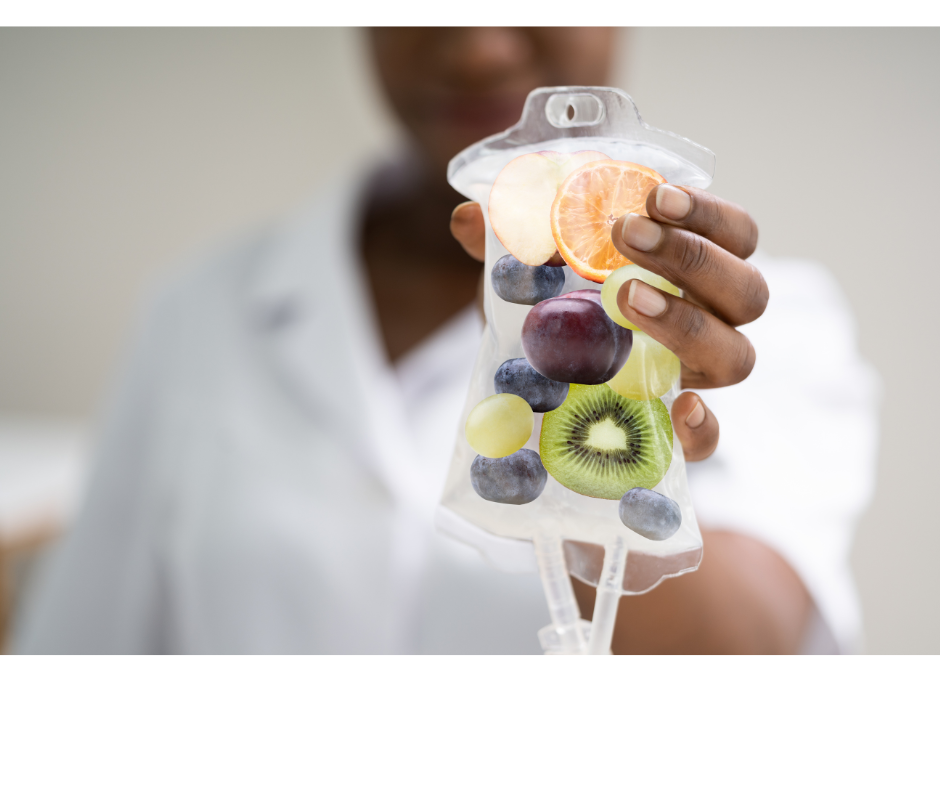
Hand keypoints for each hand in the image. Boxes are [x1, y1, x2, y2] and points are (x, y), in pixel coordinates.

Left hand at [450, 186, 766, 462]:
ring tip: (625, 299)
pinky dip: (703, 427)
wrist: (525, 388)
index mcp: (690, 274)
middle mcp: (707, 322)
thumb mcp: (527, 275)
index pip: (736, 235)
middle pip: (746, 291)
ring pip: (736, 356)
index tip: (656, 194)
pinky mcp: (670, 434)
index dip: (708, 214)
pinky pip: (711, 439)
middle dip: (692, 256)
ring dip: (688, 322)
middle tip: (627, 235)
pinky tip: (680, 406)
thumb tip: (468, 218)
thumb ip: (509, 246)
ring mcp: (693, 379)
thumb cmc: (545, 314)